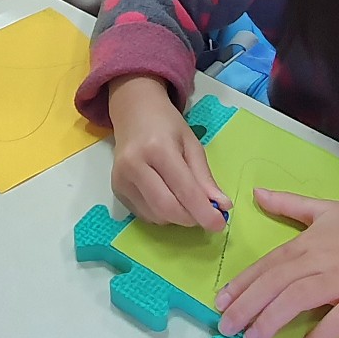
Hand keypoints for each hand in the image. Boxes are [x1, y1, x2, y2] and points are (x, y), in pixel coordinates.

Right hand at [108, 75, 230, 231]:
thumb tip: (222, 206)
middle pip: (166, 208)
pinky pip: (144, 214)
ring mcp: (121, 179)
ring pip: (155, 216)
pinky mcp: (116, 190)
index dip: (203, 211)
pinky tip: (168, 198)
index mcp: (158, 149)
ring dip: (177, 218)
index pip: (183, 189)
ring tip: (187, 202)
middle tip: (206, 217)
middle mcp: (135, 166)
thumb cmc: (166, 126)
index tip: (220, 224)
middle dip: (191, 219)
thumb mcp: (192, 144)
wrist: (133, 112)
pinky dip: (162, 215)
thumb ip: (205, 177)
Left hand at [215, 192, 338, 337]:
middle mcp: (322, 260)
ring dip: (273, 320)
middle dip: (248, 306)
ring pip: (301, 300)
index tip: (220, 300)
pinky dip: (324, 332)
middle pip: (277, 283)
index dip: (243, 282)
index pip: (269, 264)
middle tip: (226, 327)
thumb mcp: (326, 209)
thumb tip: (257, 193)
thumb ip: (289, 204)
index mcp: (310, 241)